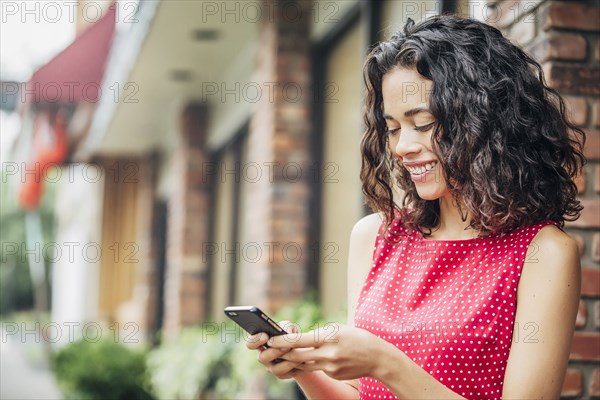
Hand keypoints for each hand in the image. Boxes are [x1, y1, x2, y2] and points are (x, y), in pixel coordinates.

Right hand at [246, 320, 304, 379]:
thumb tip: (286, 332)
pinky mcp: (282, 375)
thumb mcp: (289, 327)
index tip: (265, 336)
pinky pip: (286, 374)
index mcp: (260, 343)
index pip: (250, 343)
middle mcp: (263, 356)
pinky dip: (295, 368)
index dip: (255, 340)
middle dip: (275, 351)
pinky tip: (302, 361)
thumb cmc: (290, 335)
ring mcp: (271, 367)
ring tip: (297, 355)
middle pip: (262, 357)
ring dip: (287, 361)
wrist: (303, 350)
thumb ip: (285, 326)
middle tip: (286, 346)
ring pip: (275, 369)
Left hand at [268, 323, 383, 380]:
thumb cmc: (357, 338)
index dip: (282, 341)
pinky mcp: (333, 375)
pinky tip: (311, 360)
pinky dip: (311, 364)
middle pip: (297, 355)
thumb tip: (300, 339)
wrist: (377, 357)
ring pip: (304, 365)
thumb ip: (319, 334)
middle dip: (282, 353)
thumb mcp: (338, 329)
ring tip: (283, 356)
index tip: (271, 339)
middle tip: (270, 349)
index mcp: (329, 337)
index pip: (300, 340)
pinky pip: (317, 369)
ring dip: (292, 361)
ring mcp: (330, 367)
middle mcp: (328, 353)